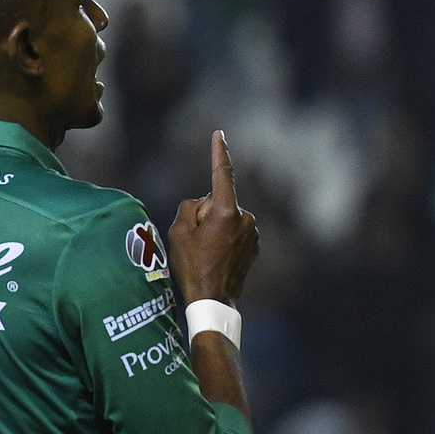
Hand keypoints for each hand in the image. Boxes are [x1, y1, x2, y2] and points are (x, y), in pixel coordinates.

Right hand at [168, 131, 259, 303]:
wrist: (214, 299)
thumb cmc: (193, 266)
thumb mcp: (178, 231)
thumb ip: (191, 207)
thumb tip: (206, 204)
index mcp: (226, 211)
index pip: (222, 174)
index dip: (219, 152)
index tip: (219, 134)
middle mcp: (245, 218)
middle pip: (218, 202)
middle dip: (206, 213)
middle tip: (197, 242)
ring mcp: (253, 232)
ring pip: (226, 217)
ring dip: (216, 227)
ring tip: (207, 253)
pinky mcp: (255, 244)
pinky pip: (234, 231)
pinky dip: (225, 238)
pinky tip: (217, 258)